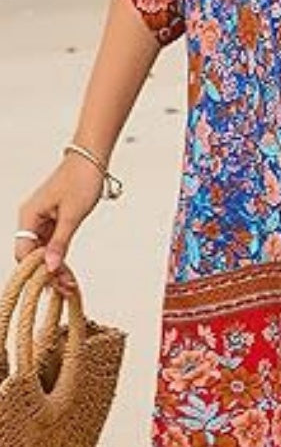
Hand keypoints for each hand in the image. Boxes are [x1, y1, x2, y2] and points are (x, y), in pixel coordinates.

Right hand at [14, 153, 104, 294]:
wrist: (92, 158)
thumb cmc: (81, 179)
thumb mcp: (73, 215)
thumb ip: (60, 242)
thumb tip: (49, 267)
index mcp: (29, 216)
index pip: (24, 253)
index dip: (37, 270)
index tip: (54, 283)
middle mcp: (31, 218)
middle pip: (31, 254)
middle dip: (46, 272)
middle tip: (65, 288)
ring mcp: (41, 219)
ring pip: (41, 250)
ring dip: (54, 266)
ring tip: (69, 283)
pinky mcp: (53, 218)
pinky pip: (50, 242)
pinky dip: (58, 255)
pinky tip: (67, 269)